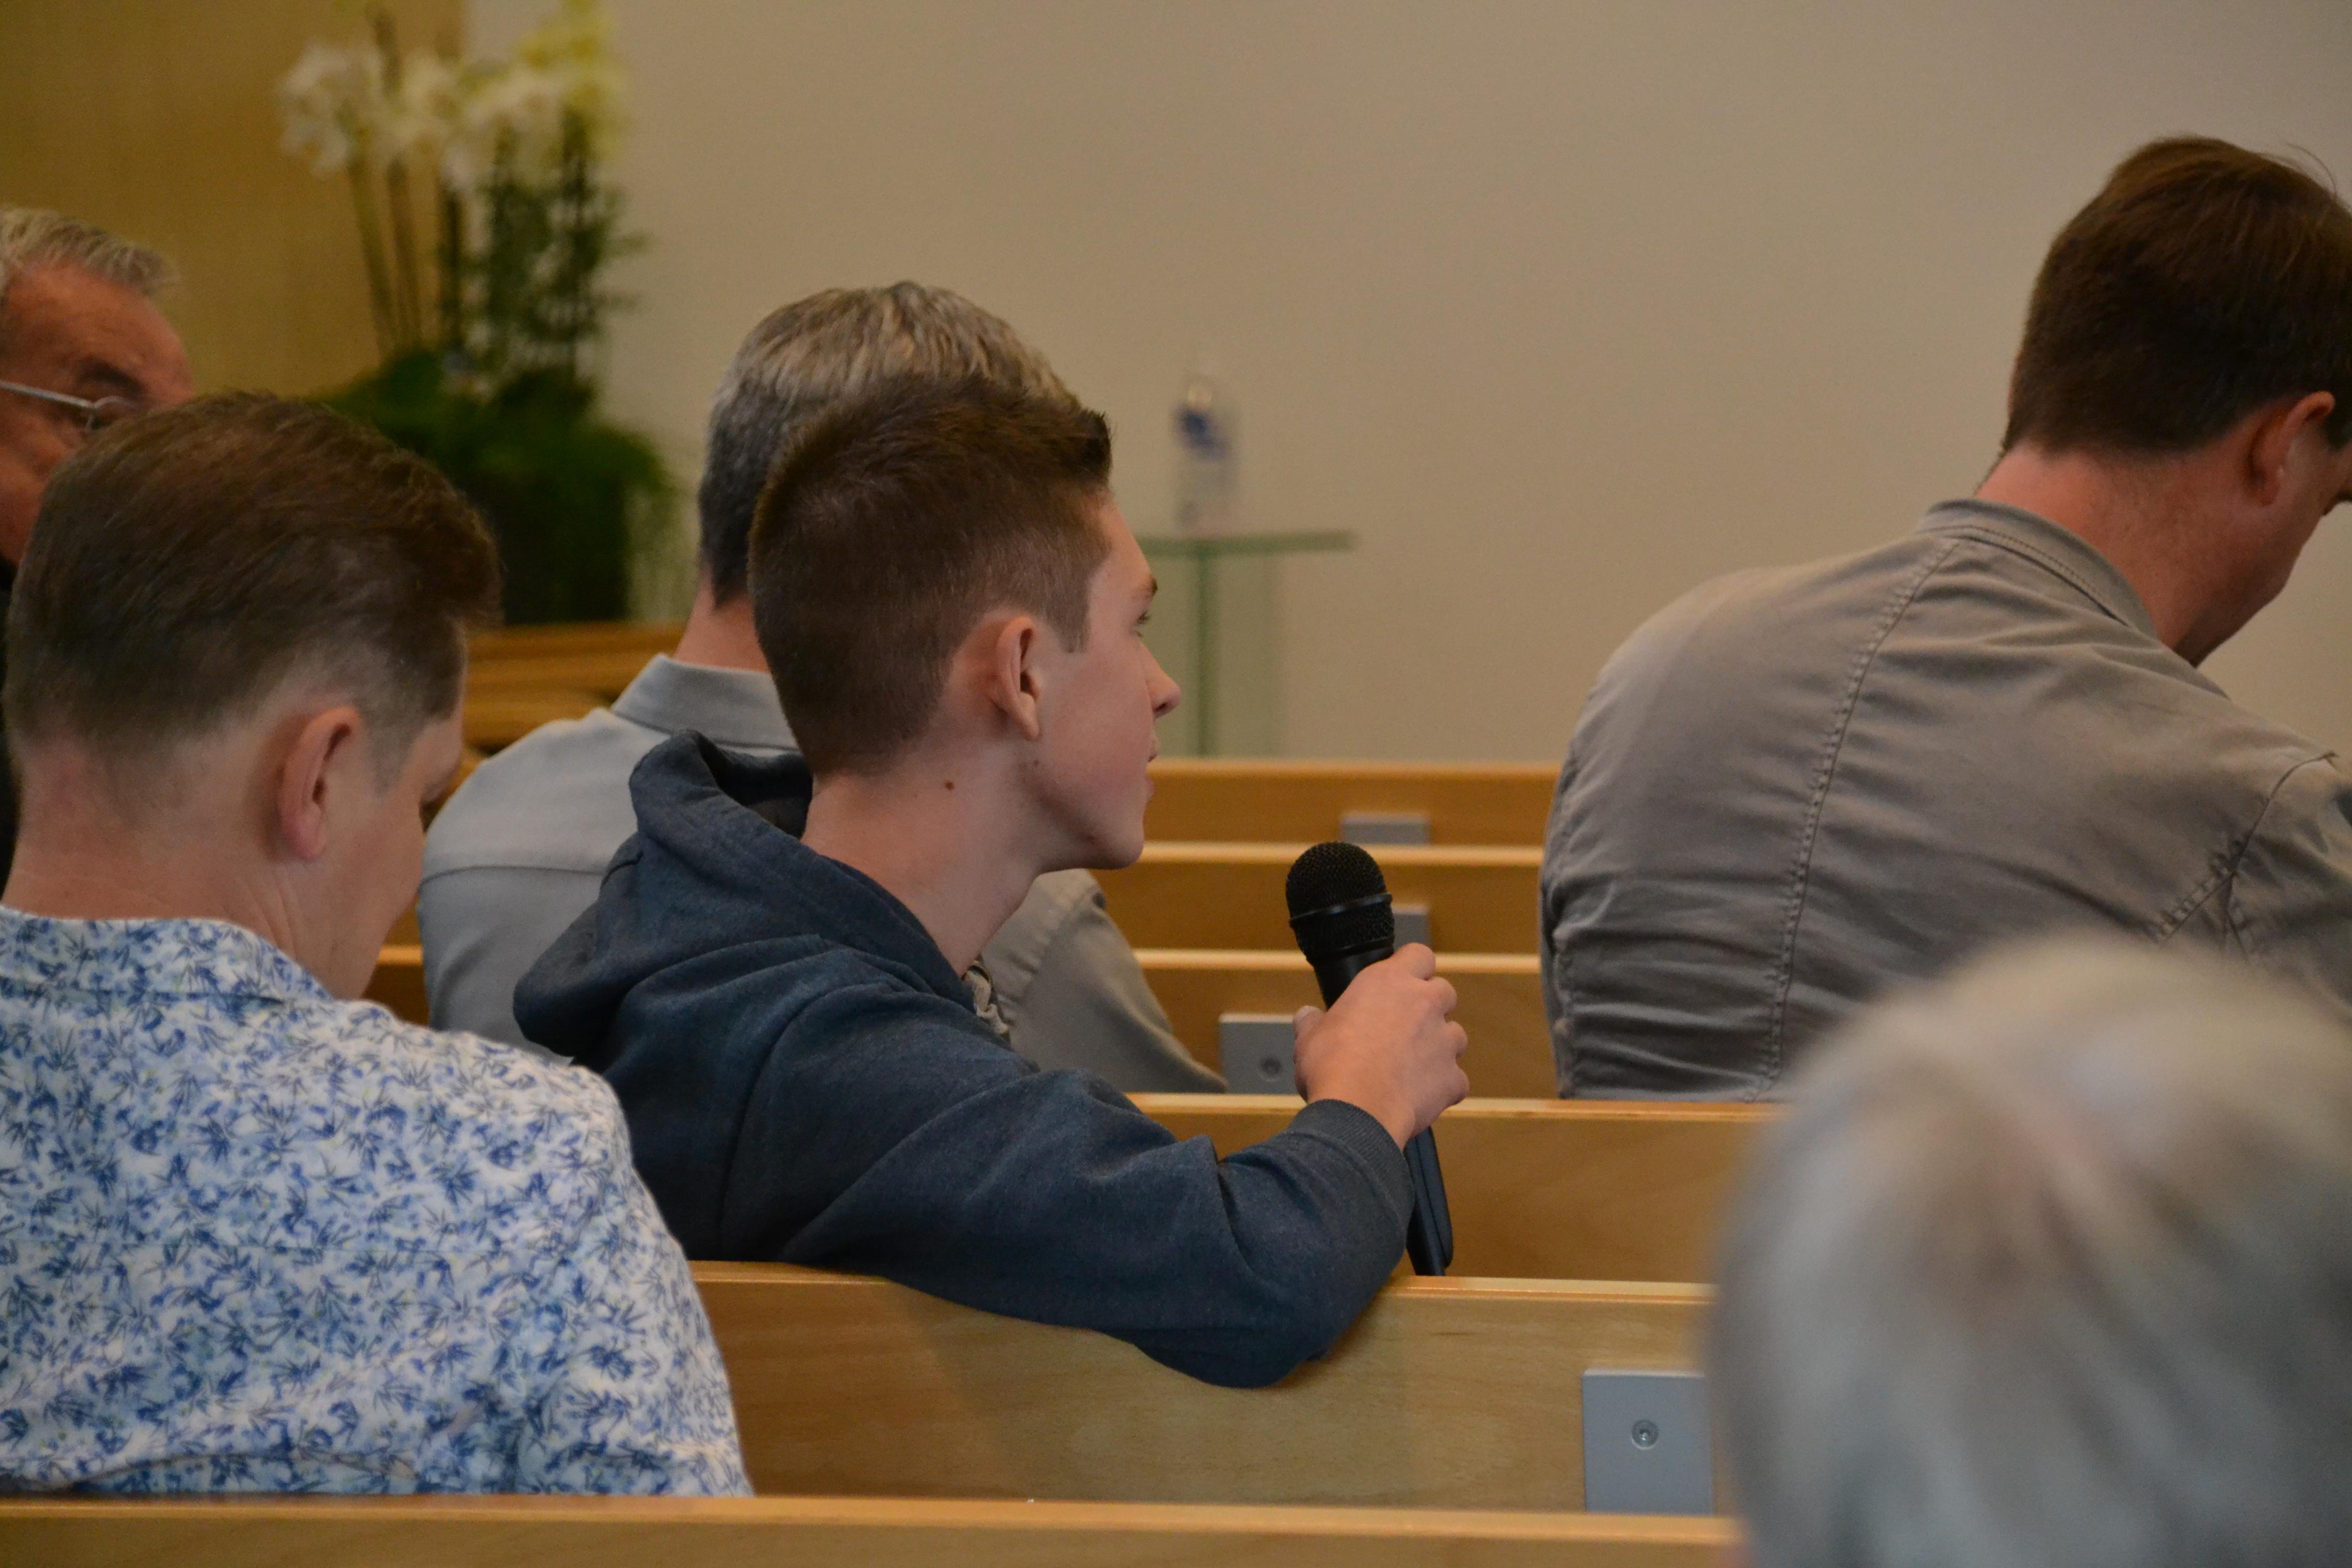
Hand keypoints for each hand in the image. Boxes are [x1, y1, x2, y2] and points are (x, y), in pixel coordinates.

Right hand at [1292, 944, 1468, 1146]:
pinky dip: (1442, 1087)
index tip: (1403, 982)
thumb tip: (1307, 1015)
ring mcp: (1444, 1040)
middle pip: (1444, 991)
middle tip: (1405, 1027)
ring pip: (1455, 1035)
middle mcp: (1424, 1003)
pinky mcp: (1453, 1076)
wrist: (1357, 1110)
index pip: (1419, 955)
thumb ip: (1313, 1021)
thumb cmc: (1331, 1066)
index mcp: (1389, 982)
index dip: (1414, 967)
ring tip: (1412, 1066)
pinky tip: (1419, 1097)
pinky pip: (1456, 1079)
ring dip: (1439, 1047)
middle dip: (1430, 1007)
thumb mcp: (1309, 1036)